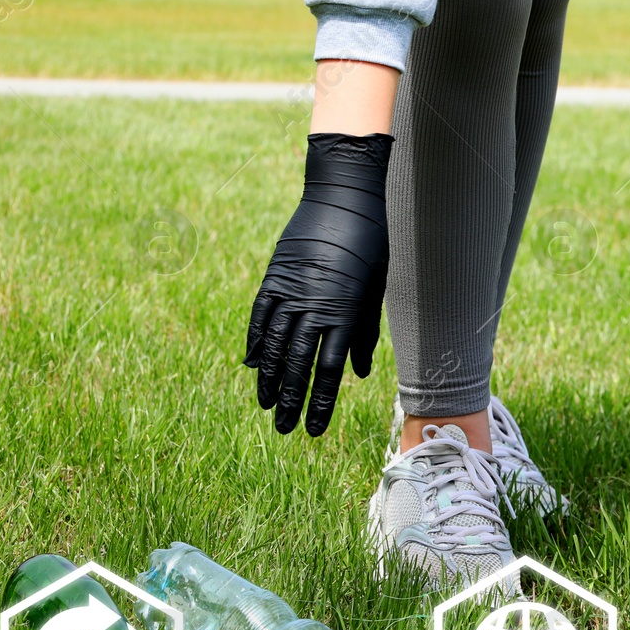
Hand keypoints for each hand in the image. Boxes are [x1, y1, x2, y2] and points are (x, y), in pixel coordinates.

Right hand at [244, 132, 391, 436]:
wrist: (344, 200)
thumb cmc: (370, 248)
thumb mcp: (375, 293)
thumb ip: (364, 335)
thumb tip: (358, 374)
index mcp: (345, 314)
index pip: (328, 371)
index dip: (320, 403)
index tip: (314, 428)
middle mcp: (315, 307)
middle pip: (298, 365)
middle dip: (291, 400)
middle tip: (284, 429)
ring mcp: (291, 291)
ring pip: (274, 345)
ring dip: (269, 378)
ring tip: (266, 405)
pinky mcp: (274, 277)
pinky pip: (260, 317)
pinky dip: (256, 343)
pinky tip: (253, 366)